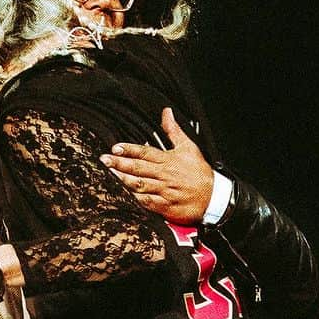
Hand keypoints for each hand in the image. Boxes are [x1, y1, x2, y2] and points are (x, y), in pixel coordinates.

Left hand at [100, 107, 217, 223]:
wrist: (214, 196)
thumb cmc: (199, 172)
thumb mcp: (188, 147)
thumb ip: (173, 131)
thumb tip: (166, 113)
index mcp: (168, 160)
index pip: (145, 152)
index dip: (129, 150)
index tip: (115, 147)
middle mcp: (165, 175)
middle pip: (139, 167)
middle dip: (119, 163)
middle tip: (104, 160)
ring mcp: (165, 191)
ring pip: (141, 184)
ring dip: (124, 179)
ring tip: (110, 175)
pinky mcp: (166, 206)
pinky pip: (149, 202)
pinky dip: (137, 199)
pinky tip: (125, 196)